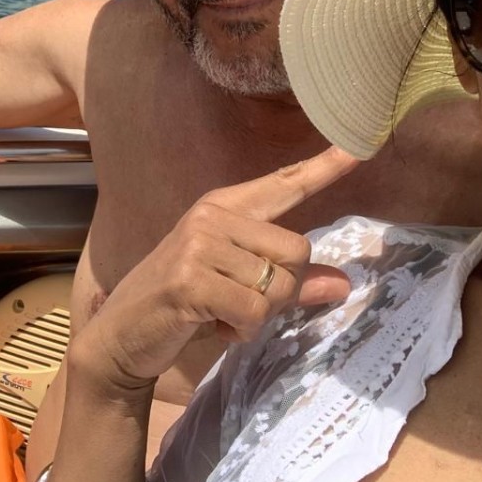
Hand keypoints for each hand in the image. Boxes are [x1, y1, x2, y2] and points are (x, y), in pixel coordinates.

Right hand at [76, 147, 357, 390]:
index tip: (359, 147)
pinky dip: (242, 330)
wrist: (122, 334)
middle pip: (297, 251)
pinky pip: (253, 311)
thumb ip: (289, 282)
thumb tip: (342, 285)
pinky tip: (213, 324)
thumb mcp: (240, 289)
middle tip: (243, 304)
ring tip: (221, 313)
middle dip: (282, 292)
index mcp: (225, 206)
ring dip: (258, 316)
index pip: (284, 184)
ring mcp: (199, 245)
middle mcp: (213, 216)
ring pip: (277, 287)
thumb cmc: (184, 307)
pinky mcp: (190, 279)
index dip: (324, 168)